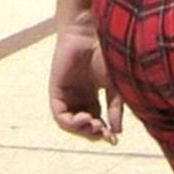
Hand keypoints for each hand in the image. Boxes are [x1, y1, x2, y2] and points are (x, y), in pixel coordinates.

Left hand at [48, 16, 122, 144]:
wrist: (91, 34)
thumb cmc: (106, 54)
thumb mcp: (115, 86)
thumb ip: (115, 108)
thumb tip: (117, 132)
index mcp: (93, 97)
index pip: (97, 122)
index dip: (104, 133)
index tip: (114, 139)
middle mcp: (78, 98)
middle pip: (83, 125)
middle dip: (93, 133)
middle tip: (103, 133)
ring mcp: (66, 95)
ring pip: (70, 124)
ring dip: (82, 130)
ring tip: (94, 126)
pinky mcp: (56, 92)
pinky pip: (59, 116)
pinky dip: (71, 122)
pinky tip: (84, 119)